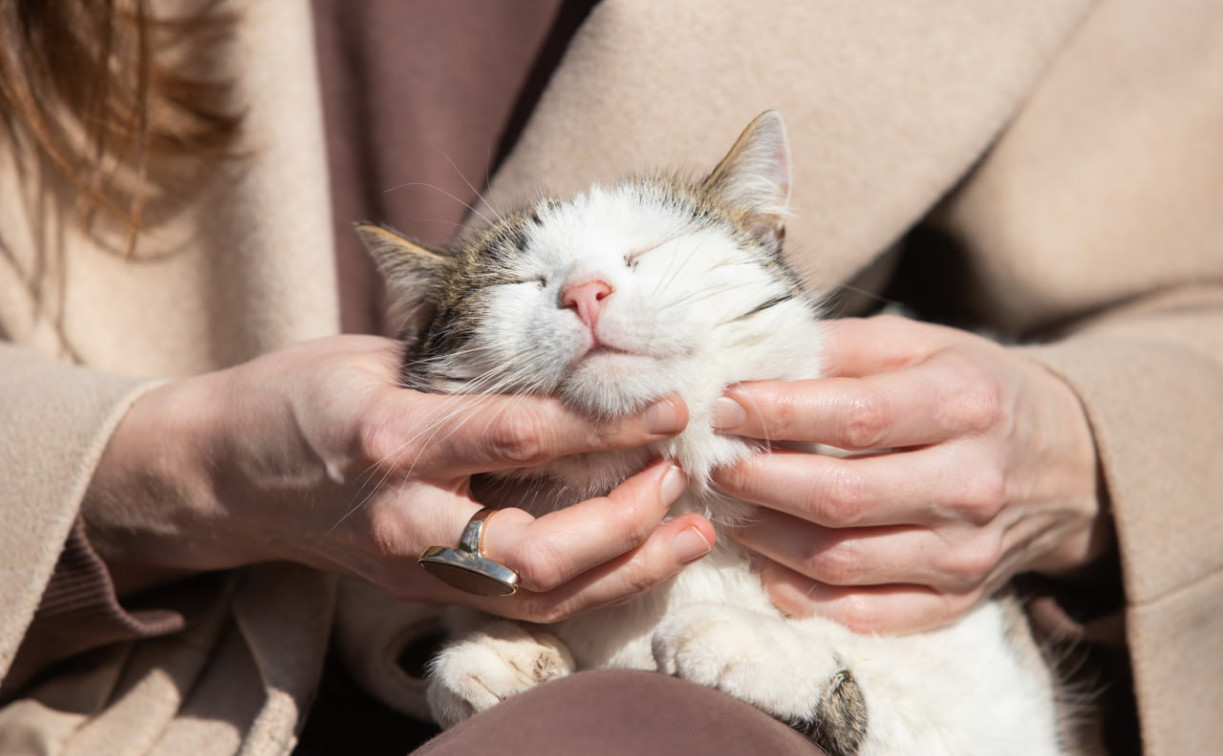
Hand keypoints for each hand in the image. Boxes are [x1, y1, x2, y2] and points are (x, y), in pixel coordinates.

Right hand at [83, 336, 713, 621]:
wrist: (223, 475)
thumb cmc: (296, 397)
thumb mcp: (373, 357)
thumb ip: (463, 370)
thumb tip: (564, 361)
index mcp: (393, 438)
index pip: (520, 438)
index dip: (605, 426)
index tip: (668, 405)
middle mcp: (408, 517)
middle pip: (538, 550)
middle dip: (625, 519)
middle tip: (676, 474)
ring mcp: (415, 567)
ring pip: (539, 595)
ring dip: (626, 568)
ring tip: (690, 531)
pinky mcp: (424, 590)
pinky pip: (520, 603)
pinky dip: (590, 587)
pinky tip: (640, 558)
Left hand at [712, 315, 1108, 633]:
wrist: (1069, 464)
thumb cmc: (974, 391)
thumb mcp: (922, 345)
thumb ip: (842, 348)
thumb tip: (754, 361)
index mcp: (964, 405)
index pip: (855, 417)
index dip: (777, 413)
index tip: (723, 405)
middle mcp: (970, 484)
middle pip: (841, 497)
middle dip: (759, 480)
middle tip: (712, 462)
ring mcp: (965, 553)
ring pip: (841, 561)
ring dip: (765, 538)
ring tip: (725, 508)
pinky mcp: (956, 600)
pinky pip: (864, 613)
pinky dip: (802, 596)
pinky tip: (764, 564)